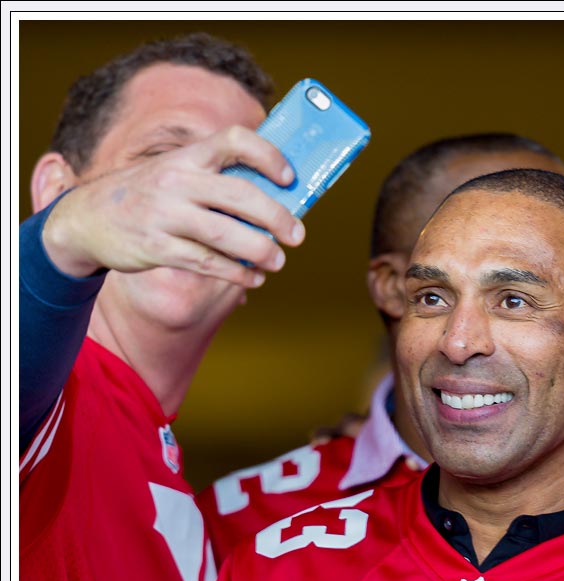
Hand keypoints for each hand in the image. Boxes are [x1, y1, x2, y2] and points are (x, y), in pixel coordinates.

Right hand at [42, 125, 305, 287]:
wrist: (86, 219)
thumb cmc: (148, 196)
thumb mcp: (174, 174)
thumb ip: (214, 182)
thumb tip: (275, 204)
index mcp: (186, 156)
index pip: (233, 140)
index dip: (267, 155)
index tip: (289, 178)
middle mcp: (176, 180)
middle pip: (240, 195)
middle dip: (277, 217)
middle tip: (297, 235)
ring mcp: (165, 215)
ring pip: (227, 235)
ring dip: (261, 251)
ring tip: (278, 261)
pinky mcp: (157, 248)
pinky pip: (209, 263)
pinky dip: (237, 273)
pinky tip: (253, 278)